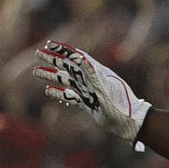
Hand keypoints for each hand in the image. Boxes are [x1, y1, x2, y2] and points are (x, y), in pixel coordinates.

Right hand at [33, 41, 150, 144]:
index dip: (64, 50)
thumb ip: (92, 73)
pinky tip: (48, 90)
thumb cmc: (122, 106)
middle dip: (54, 60)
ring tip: (36, 71)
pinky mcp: (89, 105)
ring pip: (68, 81)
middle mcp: (93, 81)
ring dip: (52, 75)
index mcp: (98, 73)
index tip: (49, 44)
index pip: (78, 57)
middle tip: (38, 53)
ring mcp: (90, 93)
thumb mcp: (106, 88)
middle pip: (70, 67)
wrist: (132, 123)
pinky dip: (59, 93)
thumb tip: (80, 57)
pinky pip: (72, 96)